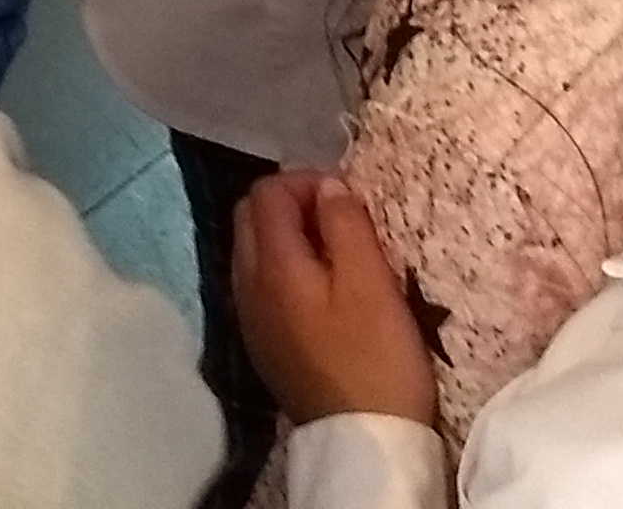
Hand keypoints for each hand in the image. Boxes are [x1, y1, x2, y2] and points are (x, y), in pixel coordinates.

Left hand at [231, 170, 439, 429]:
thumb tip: (328, 184)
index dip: (306, 180)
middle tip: (342, 217)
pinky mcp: (264, 343)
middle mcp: (247, 286)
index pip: (266, 193)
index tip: (348, 196)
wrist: (363, 441)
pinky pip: (262, 284)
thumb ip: (345, 224)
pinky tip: (323, 287)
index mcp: (271, 266)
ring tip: (338, 251)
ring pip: (254, 250)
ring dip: (288, 236)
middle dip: (291, 202)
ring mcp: (251, 318)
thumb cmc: (376, 357)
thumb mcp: (371, 282)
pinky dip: (285, 268)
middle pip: (251, 217)